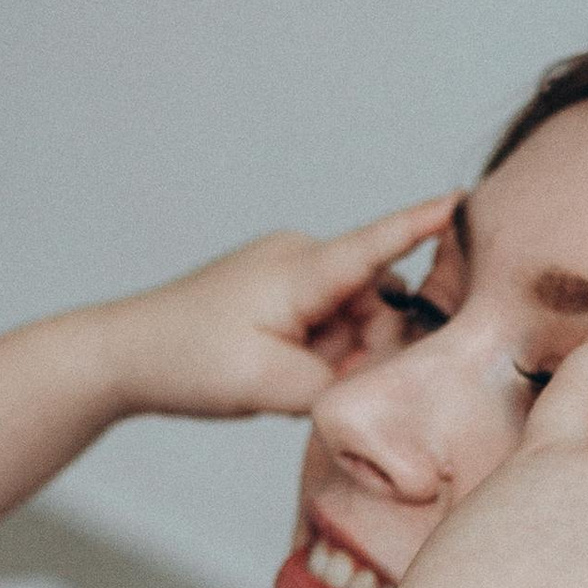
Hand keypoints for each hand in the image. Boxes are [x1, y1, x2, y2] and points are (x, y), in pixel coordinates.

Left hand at [95, 198, 459, 423]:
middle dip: (368, 345)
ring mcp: (285, 272)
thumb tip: (373, 384)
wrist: (124, 354)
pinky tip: (285, 374)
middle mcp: (298, 259)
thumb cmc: (187, 361)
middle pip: (372, 299)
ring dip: (341, 353)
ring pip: (350, 316)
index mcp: (300, 271)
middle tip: (324, 388)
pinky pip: (323, 321)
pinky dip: (320, 351)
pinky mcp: (276, 291)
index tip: (464, 198)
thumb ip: (335, 387)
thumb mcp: (269, 386)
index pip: (377, 245)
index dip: (422, 224)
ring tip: (292, 384)